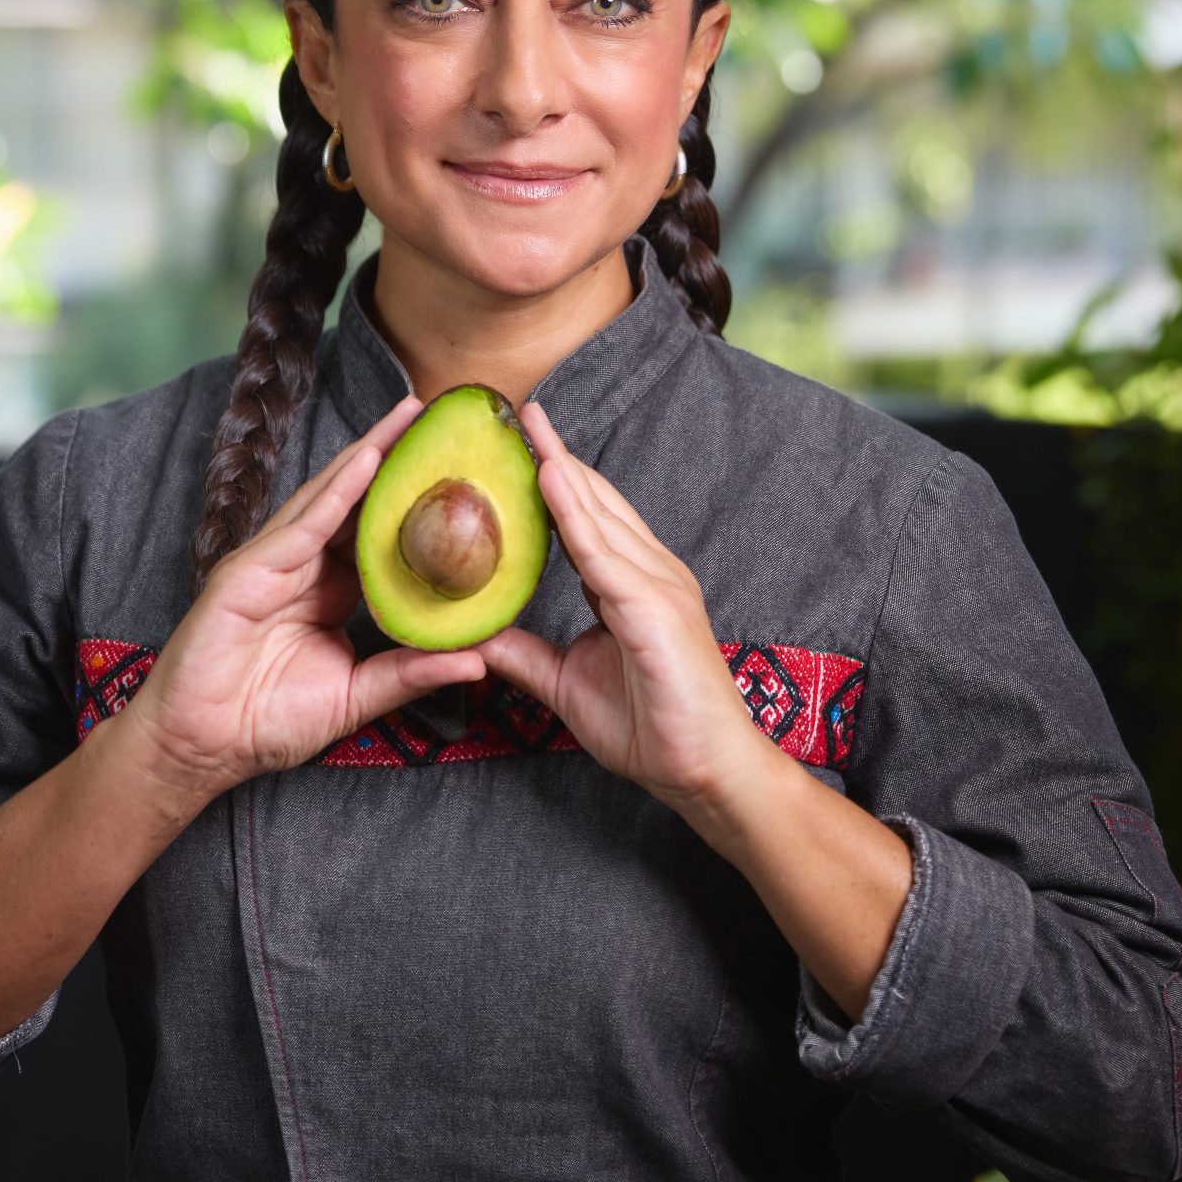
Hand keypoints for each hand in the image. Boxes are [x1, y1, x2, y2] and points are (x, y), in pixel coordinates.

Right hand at [123, 394, 488, 796]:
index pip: (378, 532)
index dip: (414, 500)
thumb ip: (409, 674)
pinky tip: (368, 461)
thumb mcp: (355, 697)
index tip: (460, 471)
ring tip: (411, 417)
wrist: (201, 747)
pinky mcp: (248, 571)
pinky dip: (336, 493)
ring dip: (370, 455)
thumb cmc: (266, 722)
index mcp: (328, 590)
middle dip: (395, 457)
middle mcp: (302, 566)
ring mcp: (273, 563)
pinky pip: (302, 526)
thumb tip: (477, 662)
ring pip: (330, 498)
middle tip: (440, 416)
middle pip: (356, 500)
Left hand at [473, 399, 777, 811]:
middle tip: (515, 410)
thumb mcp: (566, 684)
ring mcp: (658, 585)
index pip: (586, 517)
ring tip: (525, 427)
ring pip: (599, 514)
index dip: (552, 478)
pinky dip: (575, 514)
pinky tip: (547, 480)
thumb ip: (525, 655)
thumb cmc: (652, 729)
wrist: (705, 772)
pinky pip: (604, 552)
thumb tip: (476, 637)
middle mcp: (649, 572)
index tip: (516, 442)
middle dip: (554, 453)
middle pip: (594, 499)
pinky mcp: (655, 609)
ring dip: (560, 468)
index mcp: (632, 583)